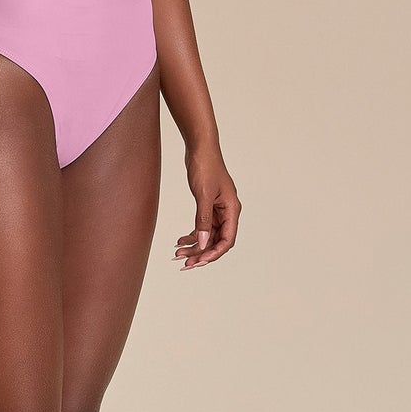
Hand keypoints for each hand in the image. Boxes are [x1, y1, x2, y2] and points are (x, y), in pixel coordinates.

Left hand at [175, 145, 240, 268]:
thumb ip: (203, 220)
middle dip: (201, 253)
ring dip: (194, 246)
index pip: (227, 239)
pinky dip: (192, 235)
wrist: (200, 148)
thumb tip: (202, 243)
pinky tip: (179, 240)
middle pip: (216, 241)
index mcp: (232, 210)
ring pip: (207, 235)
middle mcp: (227, 212)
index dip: (214, 253)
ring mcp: (218, 209)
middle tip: (184, 264)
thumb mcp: (203, 195)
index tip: (199, 262)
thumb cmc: (205, 167)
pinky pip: (202, 226)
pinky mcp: (208, 206)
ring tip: (178, 254)